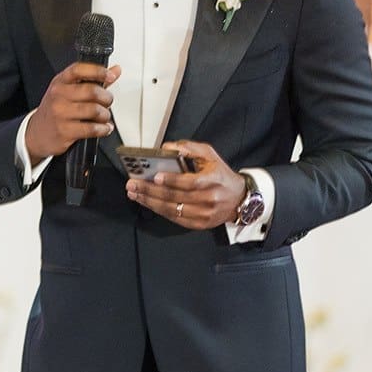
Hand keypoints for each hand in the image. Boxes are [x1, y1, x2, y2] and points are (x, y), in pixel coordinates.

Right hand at [24, 62, 121, 165]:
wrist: (36, 134)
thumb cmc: (55, 110)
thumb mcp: (68, 91)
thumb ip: (93, 80)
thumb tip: (115, 70)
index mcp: (60, 82)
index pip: (79, 70)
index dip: (98, 71)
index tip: (110, 76)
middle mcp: (59, 95)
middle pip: (91, 91)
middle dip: (106, 98)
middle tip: (107, 102)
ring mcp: (61, 113)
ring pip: (94, 110)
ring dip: (105, 115)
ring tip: (104, 117)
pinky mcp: (65, 131)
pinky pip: (91, 129)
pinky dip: (103, 129)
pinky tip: (104, 128)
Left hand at [125, 141, 245, 229]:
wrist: (238, 199)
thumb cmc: (221, 174)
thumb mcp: (210, 155)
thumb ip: (189, 149)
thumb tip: (167, 147)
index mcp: (213, 180)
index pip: (190, 182)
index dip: (172, 180)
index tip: (155, 176)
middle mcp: (209, 199)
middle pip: (175, 197)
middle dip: (150, 191)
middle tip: (133, 185)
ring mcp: (203, 214)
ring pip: (172, 209)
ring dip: (150, 202)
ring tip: (134, 194)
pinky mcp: (198, 224)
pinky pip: (175, 218)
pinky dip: (158, 210)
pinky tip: (147, 202)